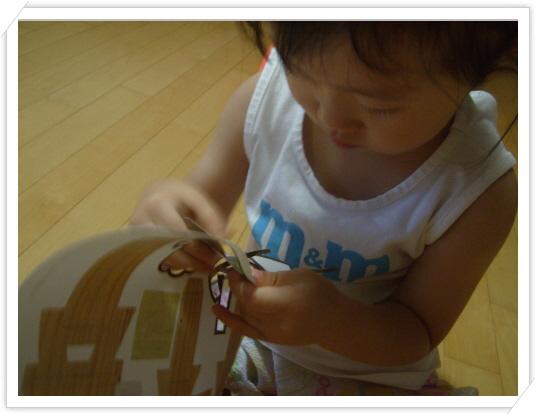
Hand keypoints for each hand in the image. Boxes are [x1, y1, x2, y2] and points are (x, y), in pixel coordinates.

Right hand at [129, 179, 227, 272]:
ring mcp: (135, 236)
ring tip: (205, 266)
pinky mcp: (135, 247)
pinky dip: (177, 264)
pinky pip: (158, 261)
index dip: (198, 248)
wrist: (159, 194)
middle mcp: (141, 221)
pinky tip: (192, 263)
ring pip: (163, 258)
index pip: (178, 233)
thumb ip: (212, 219)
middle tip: (212, 266)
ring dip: (186, 265)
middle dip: (193, 261)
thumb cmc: (180, 198)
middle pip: (169, 249)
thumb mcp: (199, 201)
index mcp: (157, 205)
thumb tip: (222, 239)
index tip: (216, 256)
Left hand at [212, 267, 341, 345]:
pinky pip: (246, 329)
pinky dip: (231, 319)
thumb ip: (270, 277)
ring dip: (239, 298)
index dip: (238, 281)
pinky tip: (217, 309)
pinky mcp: (270, 339)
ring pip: (245, 314)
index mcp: (284, 305)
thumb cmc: (320, 293)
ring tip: (238, 283)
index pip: (251, 295)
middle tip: (237, 271)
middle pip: (247, 304)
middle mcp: (274, 323)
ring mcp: (271, 334)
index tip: (234, 267)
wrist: (334, 321)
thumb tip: (247, 273)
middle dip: (239, 286)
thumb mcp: (298, 276)